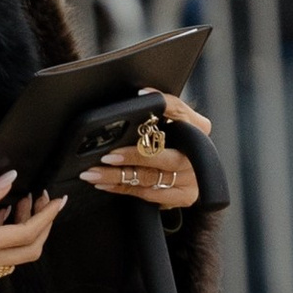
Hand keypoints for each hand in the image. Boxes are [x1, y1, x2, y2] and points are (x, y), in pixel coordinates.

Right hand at [0, 177, 64, 292]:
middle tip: (40, 200)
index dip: (48, 217)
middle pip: (30, 251)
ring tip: (16, 204)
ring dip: (22, 232)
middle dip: (42, 225)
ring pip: (13, 258)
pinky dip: (3, 241)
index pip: (28, 235)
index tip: (59, 200)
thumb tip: (8, 181)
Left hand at [82, 98, 211, 213]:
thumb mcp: (169, 125)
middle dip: (133, 156)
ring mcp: (191, 177)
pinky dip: (122, 187)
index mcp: (197, 127)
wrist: (190, 175)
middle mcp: (196, 153)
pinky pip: (147, 193)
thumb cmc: (172, 144)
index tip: (141, 96)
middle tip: (107, 156)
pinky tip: (104, 183)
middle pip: (163, 153)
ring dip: (117, 175)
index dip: (163, 102)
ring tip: (94, 172)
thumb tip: (135, 99)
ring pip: (149, 176)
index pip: (180, 110)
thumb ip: (157, 115)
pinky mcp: (183, 196)